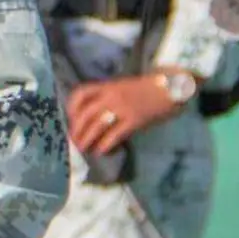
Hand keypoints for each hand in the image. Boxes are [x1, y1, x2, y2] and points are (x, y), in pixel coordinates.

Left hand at [67, 72, 188, 155]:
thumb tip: (92, 116)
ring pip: (97, 125)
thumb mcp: (121, 86)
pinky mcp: (134, 120)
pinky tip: (101, 151)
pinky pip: (115, 134)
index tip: (69, 118)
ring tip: (83, 149)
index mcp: (106, 86)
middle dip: (77, 129)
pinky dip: (105, 144)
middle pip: (86, 114)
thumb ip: (107, 97)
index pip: (80, 93)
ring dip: (87, 138)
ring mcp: (122, 108)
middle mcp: (110, 96)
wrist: (169, 87)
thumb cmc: (145, 88)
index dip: (71, 107)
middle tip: (74, 140)